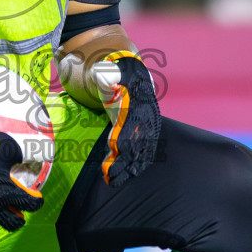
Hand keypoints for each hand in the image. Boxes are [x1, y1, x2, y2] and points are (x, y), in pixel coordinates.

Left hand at [94, 51, 160, 187]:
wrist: (128, 73)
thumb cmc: (114, 73)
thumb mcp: (107, 70)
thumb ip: (105, 75)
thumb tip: (106, 78)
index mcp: (138, 100)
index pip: (133, 122)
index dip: (124, 137)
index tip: (114, 149)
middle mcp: (146, 115)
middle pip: (138, 142)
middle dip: (125, 161)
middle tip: (109, 177)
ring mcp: (146, 126)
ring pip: (141, 151)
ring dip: (128, 168)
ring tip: (112, 182)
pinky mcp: (143, 134)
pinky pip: (141, 153)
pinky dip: (132, 166)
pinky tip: (120, 176)